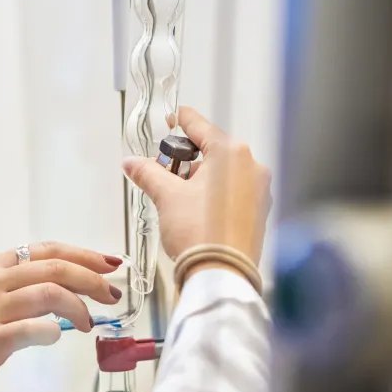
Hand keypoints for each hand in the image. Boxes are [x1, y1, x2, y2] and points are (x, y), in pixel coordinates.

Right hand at [0, 242, 121, 391]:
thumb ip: (13, 291)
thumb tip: (62, 293)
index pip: (44, 250)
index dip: (82, 255)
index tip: (107, 265)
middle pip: (54, 267)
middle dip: (92, 279)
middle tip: (111, 294)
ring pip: (50, 292)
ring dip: (79, 307)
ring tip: (87, 323)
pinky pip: (37, 329)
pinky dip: (54, 332)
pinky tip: (56, 338)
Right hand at [122, 107, 272, 264]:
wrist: (220, 274)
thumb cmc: (200, 233)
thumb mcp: (166, 196)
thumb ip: (148, 173)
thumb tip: (132, 163)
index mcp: (232, 154)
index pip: (201, 127)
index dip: (182, 121)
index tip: (174, 117)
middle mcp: (252, 167)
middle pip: (212, 152)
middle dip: (186, 161)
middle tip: (164, 174)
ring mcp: (259, 191)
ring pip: (222, 174)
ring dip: (199, 180)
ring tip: (177, 200)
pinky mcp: (259, 212)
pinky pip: (233, 192)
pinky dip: (213, 195)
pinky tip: (196, 212)